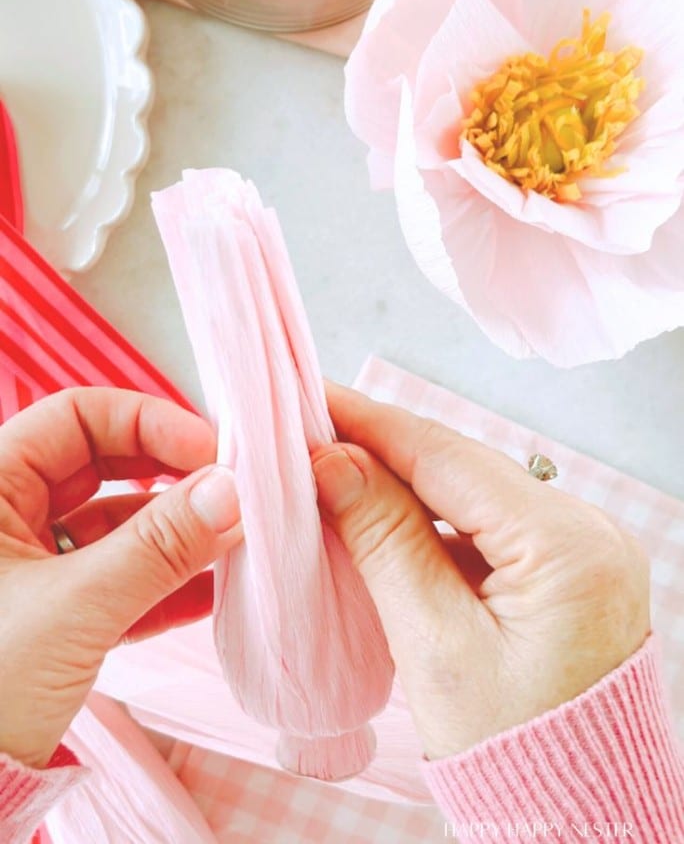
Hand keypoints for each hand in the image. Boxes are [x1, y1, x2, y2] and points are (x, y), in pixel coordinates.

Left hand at [0, 388, 240, 768]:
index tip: (209, 450)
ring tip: (235, 541)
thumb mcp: (74, 609)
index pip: (76, 417)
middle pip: (105, 465)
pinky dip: (165, 583)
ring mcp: (34, 569)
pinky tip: (212, 592)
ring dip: (177, 532)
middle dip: (171, 476)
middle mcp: (9, 520)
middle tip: (231, 490)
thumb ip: (157, 546)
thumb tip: (230, 490)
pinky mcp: (56, 617)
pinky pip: (119, 581)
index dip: (146, 422)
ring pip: (117, 526)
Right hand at [314, 385, 649, 759]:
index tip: (312, 398)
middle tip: (309, 433)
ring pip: (473, 493)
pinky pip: (490, 524)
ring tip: (333, 472)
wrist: (574, 819)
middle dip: (383, 450)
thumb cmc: (510, 754)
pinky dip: (433, 520)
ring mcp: (582, 547)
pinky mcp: (567, 569)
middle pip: (463, 468)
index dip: (372, 424)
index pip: (450, 458)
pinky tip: (382, 518)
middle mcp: (588, 530)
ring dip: (403, 485)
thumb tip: (333, 461)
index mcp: (568, 545)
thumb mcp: (434, 646)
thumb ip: (384, 541)